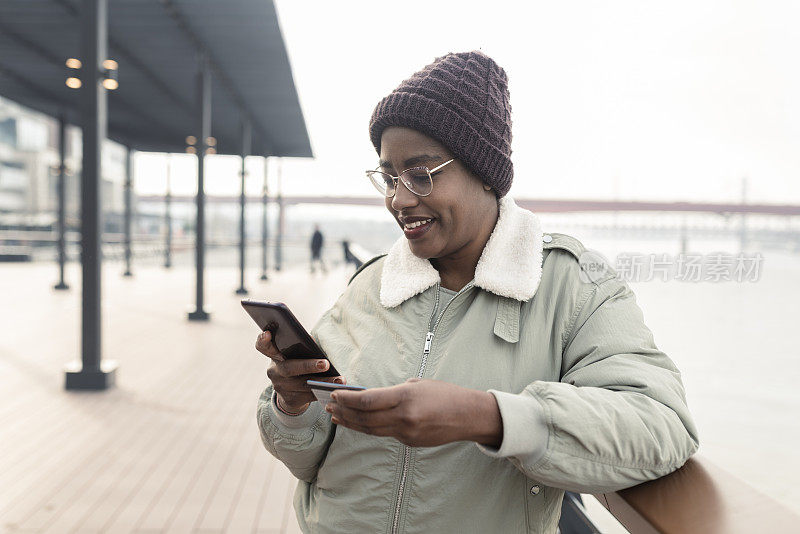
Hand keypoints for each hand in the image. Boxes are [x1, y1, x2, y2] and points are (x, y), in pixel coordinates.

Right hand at [255, 330, 344, 413]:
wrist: (292, 393)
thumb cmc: (298, 364)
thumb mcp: (295, 354)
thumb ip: (301, 346)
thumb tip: (315, 342)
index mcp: (274, 355)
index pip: (263, 346)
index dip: (263, 340)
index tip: (267, 333)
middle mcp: (274, 372)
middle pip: (289, 368)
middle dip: (308, 366)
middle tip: (325, 364)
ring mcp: (281, 387)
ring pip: (303, 385)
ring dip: (324, 382)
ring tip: (340, 380)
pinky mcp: (291, 400)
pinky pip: (309, 396)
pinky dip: (324, 391)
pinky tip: (337, 389)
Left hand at [326, 378, 502, 447]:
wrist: (469, 416)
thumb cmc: (446, 394)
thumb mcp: (418, 384)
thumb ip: (394, 392)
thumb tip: (372, 398)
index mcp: (405, 398)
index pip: (366, 401)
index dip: (347, 399)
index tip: (335, 395)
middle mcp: (403, 418)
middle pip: (364, 418)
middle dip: (344, 412)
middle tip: (329, 406)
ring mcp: (406, 433)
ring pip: (371, 430)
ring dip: (352, 423)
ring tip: (338, 416)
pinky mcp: (410, 442)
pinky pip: (385, 434)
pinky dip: (370, 428)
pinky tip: (360, 423)